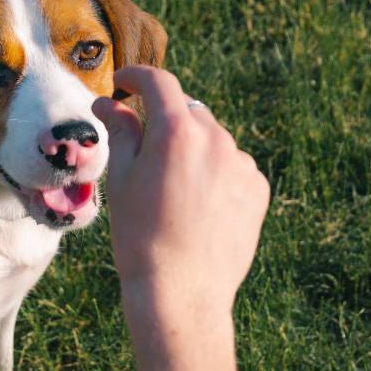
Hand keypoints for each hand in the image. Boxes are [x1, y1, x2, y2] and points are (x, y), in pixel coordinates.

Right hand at [92, 66, 269, 320]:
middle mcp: (216, 139)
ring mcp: (242, 164)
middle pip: (187, 113)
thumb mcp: (122, 181)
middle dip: (165, 123)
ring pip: (212, 141)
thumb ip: (121, 132)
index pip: (159, 83)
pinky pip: (233, 167)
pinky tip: (199, 209)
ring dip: (193, 151)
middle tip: (144, 153)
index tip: (124, 84)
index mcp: (177, 132)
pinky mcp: (258, 188)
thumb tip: (112, 103)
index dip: (137, 77)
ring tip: (174, 195)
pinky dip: (216, 175)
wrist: (182, 293)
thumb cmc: (140, 238)